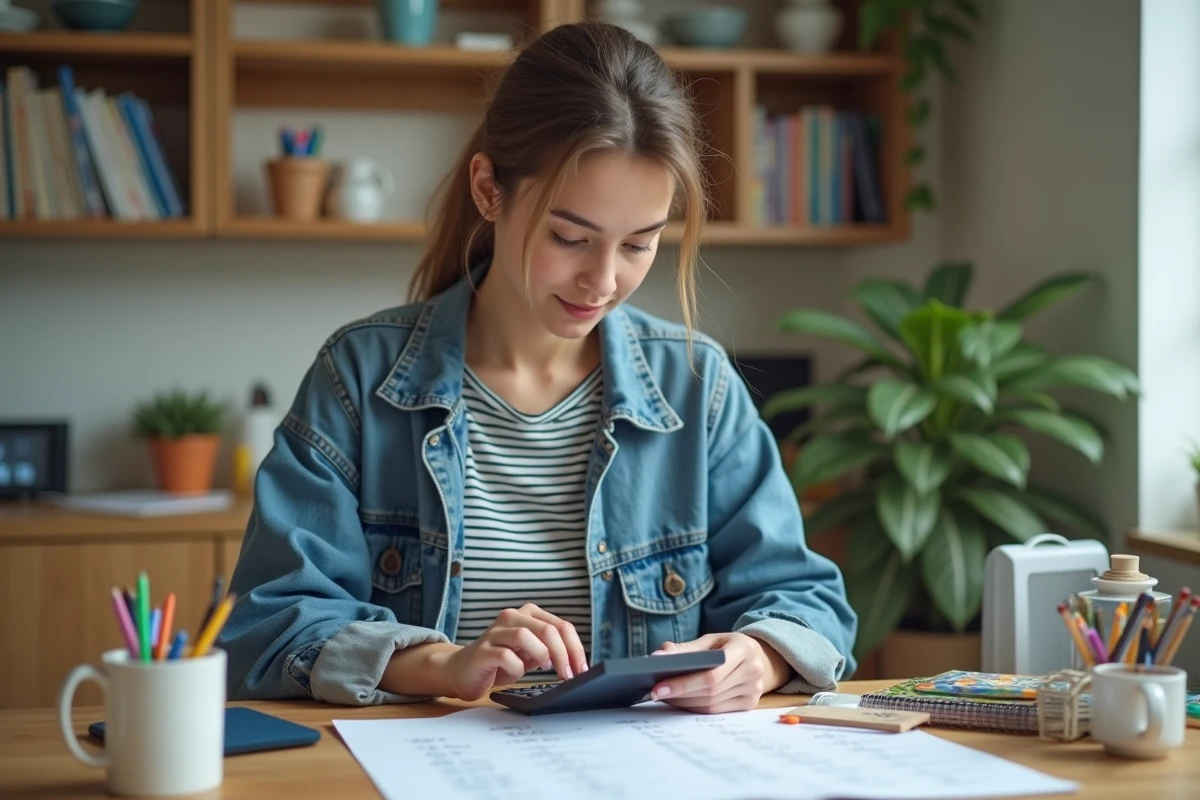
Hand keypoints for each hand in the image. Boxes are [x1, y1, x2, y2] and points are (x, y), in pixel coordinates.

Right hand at [441, 604, 588, 700]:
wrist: (464, 671)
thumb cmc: (502, 661)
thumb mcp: (532, 654)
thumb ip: (551, 651)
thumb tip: (578, 664)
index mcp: (528, 614)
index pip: (562, 626)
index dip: (575, 649)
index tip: (581, 669)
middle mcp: (512, 617)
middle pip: (548, 629)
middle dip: (564, 654)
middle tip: (569, 675)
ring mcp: (495, 632)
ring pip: (525, 635)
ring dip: (542, 655)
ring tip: (546, 669)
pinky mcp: (482, 650)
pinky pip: (505, 655)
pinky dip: (516, 667)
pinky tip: (516, 673)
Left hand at [648, 632, 790, 713]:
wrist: (759, 657)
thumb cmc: (728, 646)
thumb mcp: (710, 640)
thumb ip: (685, 649)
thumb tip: (656, 657)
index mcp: (744, 649)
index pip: (711, 673)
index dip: (683, 683)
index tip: (658, 688)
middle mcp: (753, 670)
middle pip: (709, 691)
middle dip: (679, 693)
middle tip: (655, 693)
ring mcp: (754, 690)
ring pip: (711, 704)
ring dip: (684, 703)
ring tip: (664, 696)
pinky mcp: (750, 704)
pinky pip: (715, 711)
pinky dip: (694, 708)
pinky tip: (681, 701)